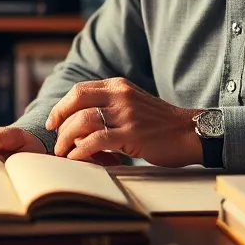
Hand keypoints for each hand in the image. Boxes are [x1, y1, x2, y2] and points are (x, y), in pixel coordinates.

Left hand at [45, 77, 202, 166]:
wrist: (190, 132)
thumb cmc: (161, 124)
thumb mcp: (134, 105)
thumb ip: (110, 108)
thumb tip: (80, 128)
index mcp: (119, 86)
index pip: (80, 90)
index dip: (61, 106)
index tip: (53, 121)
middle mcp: (121, 95)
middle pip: (77, 100)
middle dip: (59, 119)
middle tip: (54, 137)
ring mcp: (127, 114)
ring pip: (83, 120)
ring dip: (67, 138)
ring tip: (63, 152)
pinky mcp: (132, 134)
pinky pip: (97, 140)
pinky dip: (81, 150)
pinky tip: (77, 158)